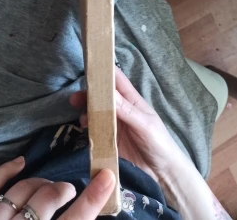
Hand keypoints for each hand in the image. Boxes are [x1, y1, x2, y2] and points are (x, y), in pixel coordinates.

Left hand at [0, 157, 114, 219]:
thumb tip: (80, 217)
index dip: (92, 199)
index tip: (107, 177)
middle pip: (46, 199)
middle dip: (63, 190)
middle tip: (69, 192)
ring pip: (22, 189)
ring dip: (40, 184)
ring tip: (48, 188)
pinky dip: (5, 170)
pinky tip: (19, 163)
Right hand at [70, 66, 185, 183]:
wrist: (162, 173)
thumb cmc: (159, 143)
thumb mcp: (145, 125)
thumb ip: (127, 110)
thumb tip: (108, 93)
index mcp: (132, 100)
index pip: (116, 80)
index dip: (104, 70)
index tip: (89, 64)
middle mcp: (121, 109)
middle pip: (102, 96)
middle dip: (88, 94)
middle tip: (75, 98)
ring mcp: (115, 124)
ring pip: (96, 112)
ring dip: (86, 111)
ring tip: (80, 117)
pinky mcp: (109, 139)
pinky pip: (95, 129)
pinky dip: (88, 127)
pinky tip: (85, 129)